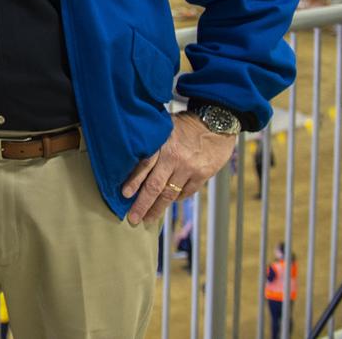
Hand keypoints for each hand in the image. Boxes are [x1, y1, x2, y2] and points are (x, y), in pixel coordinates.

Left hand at [120, 113, 236, 224]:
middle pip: (155, 186)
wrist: (217, 123)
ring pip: (170, 193)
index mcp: (162, 144)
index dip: (134, 181)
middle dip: (142, 204)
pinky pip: (186, 192)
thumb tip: (131, 160)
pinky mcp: (203, 175)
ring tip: (148, 218)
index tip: (124, 195)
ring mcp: (189, 168)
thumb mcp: (165, 127)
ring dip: (158, 208)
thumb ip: (151, 143)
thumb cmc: (186, 124)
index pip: (144, 166)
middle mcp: (175, 157)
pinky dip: (176, 199)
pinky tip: (169, 202)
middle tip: (133, 218)